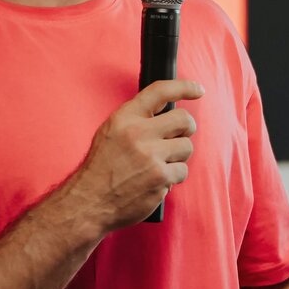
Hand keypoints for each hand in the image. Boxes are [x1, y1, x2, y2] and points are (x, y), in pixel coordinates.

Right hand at [72, 79, 203, 231]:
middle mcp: (139, 133)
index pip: (160, 91)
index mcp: (125, 118)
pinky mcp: (160, 178)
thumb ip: (136, 120)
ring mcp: (151, 156)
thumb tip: (167, 114)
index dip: (184, 87)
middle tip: (179, 136)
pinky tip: (156, 181)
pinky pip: (182, 171)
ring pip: (187, 147)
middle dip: (187, 128)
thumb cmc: (101, 167)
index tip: (198, 90)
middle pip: (184, 120)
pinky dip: (172, 177)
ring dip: (178, 157)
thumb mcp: (110, 132)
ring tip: (159, 164)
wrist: (89, 201)